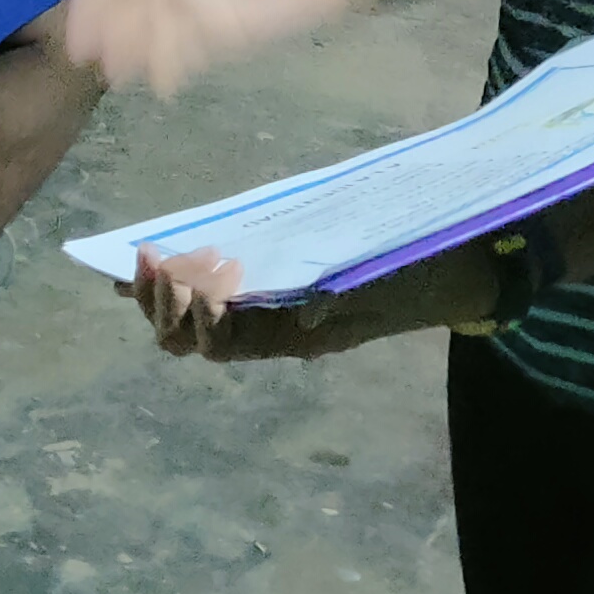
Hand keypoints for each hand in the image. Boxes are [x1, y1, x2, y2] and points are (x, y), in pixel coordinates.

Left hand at [121, 241, 495, 362]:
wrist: (442, 271)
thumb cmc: (414, 280)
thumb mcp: (386, 290)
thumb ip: (346, 302)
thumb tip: (307, 315)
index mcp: (289, 339)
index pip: (220, 343)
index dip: (194, 313)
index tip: (192, 269)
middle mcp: (265, 331)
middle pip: (187, 335)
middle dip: (164, 301)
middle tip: (163, 257)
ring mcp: (259, 310)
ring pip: (186, 317)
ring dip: (161, 290)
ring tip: (155, 252)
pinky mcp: (263, 282)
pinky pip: (204, 288)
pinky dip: (174, 273)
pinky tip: (151, 250)